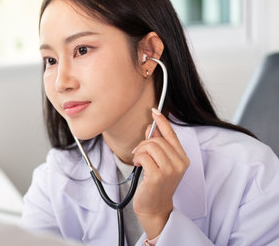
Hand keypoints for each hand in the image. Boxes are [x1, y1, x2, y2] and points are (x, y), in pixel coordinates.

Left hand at [132, 108, 189, 238]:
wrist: (154, 207)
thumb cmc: (155, 185)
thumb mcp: (159, 163)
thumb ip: (157, 146)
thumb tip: (150, 128)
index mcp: (182, 158)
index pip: (172, 135)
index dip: (162, 121)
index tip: (155, 111)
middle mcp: (180, 163)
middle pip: (157, 140)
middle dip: (143, 144)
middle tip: (138, 154)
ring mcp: (170, 169)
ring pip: (150, 146)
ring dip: (139, 152)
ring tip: (139, 161)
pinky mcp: (158, 175)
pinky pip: (144, 156)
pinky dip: (137, 158)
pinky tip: (138, 166)